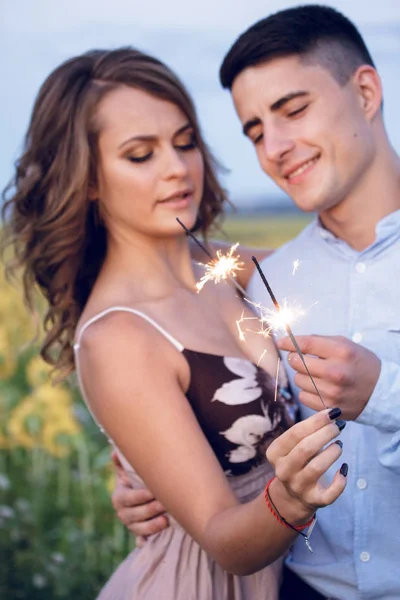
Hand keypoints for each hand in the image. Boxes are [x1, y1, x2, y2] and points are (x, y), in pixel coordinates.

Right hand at [111, 451, 168, 545]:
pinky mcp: (140, 535)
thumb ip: (122, 463)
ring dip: (151, 527)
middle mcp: (123, 513)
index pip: (128, 498)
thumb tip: (114, 451)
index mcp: (119, 497)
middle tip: (164, 504)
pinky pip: (141, 542)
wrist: (140, 496)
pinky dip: (145, 542)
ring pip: (139, 530)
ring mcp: (131, 526)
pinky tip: (150, 542)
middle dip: (149, 510)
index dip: (140, 496)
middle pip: (134, 515)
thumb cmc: (136, 480)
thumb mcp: (129, 472)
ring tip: (165, 521)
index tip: (152, 492)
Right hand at [266, 408, 346, 524]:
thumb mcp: (293, 446)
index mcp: (275, 453)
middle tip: (338, 426)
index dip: (316, 421)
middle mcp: (283, 470)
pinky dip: (340, 481)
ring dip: (333, 452)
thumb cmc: (297, 461)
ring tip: (339, 444)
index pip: (296, 433)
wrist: (292, 496)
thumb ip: (307, 431)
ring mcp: (298, 487)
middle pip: (306, 448)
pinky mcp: (313, 501)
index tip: (332, 412)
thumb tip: (331, 415)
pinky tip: (344, 468)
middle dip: (326, 433)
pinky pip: (330, 493)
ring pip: (317, 467)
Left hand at [277, 335, 380, 419]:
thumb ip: (318, 342)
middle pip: (297, 363)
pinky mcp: (329, 408)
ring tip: (316, 375)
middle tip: (301, 359)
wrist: (380, 392)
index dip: (288, 342)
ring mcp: (332, 392)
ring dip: (303, 376)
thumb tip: (290, 341)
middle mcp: (336, 372)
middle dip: (295, 359)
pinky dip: (307, 392)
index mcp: (342, 352)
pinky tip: (319, 388)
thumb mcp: (346, 345)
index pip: (306, 344)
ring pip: (298, 380)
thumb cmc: (360, 364)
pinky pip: (303, 397)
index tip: (281, 342)